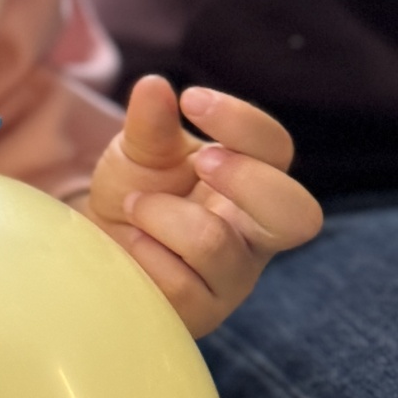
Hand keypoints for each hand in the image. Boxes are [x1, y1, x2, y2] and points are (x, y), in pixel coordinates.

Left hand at [85, 76, 321, 337]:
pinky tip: (133, 246)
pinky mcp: (203, 312)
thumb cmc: (135, 192)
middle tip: (200, 162)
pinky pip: (178, 282)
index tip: (192, 100)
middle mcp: (256, 232)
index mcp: (253, 180)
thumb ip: (149, 122)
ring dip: (161, 214)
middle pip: (298, 215)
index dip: (242, 122)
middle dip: (246, 180)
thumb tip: (154, 85)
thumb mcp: (138, 150)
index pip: (276, 149)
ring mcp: (234, 278)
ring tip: (135, 206)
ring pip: (215, 244)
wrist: (99, 247)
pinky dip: (143, 252)